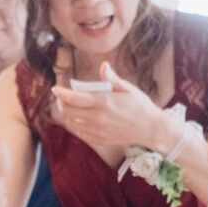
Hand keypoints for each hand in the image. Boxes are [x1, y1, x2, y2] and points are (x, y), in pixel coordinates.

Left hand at [50, 62, 172, 152]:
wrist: (152, 129)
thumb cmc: (141, 106)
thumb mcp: (128, 89)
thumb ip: (112, 79)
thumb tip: (103, 66)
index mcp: (104, 102)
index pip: (75, 98)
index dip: (62, 93)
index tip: (55, 89)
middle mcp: (98, 118)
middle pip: (69, 112)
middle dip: (62, 104)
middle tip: (62, 99)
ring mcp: (98, 131)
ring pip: (73, 124)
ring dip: (68, 115)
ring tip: (69, 108)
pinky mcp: (101, 140)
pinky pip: (81, 134)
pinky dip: (76, 126)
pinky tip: (78, 120)